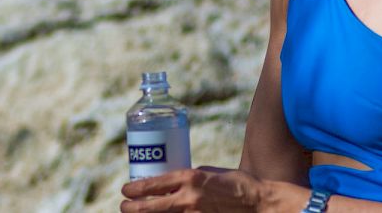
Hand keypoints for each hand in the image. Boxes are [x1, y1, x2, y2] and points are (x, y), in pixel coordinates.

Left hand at [120, 167, 262, 211]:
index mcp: (189, 177)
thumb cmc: (233, 182)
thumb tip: (171, 184)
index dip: (135, 189)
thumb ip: (187, 179)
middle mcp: (189, 197)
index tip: (125, 190)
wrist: (257, 202)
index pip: (154, 184)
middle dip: (133, 208)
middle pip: (152, 207)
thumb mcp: (206, 172)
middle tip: (124, 206)